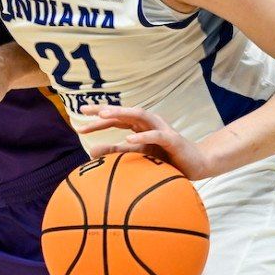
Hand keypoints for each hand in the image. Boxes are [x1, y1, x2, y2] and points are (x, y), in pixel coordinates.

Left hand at [78, 104, 216, 179]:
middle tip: (84, 111)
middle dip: (104, 110)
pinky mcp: (172, 139)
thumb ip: (116, 151)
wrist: (196, 164)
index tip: (79, 122)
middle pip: (123, 111)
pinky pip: (155, 135)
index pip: (115, 118)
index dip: (97, 118)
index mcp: (139, 125)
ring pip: (139, 116)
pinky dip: (142, 136)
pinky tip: (129, 138)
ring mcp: (160, 128)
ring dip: (121, 113)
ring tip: (103, 116)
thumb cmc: (165, 158)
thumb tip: (90, 152)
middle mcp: (148, 122)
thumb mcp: (137, 154)